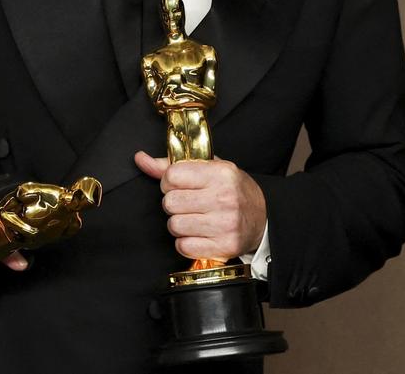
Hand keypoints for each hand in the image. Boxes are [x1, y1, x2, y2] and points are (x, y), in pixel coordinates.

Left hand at [134, 151, 265, 259]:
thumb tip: (140, 159)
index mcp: (220, 173)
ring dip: (178, 224)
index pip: (172, 176)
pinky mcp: (225, 246)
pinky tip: (198, 234)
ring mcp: (225, 224)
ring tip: (193, 219)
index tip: (178, 186)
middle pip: (170, 203)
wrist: (263, 218)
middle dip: (173, 204)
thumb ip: (171, 165)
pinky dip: (186, 243)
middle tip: (187, 204)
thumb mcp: (208, 169)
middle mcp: (224, 198)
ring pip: (174, 225)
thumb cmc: (231, 190)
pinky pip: (184, 246)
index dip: (168, 182)